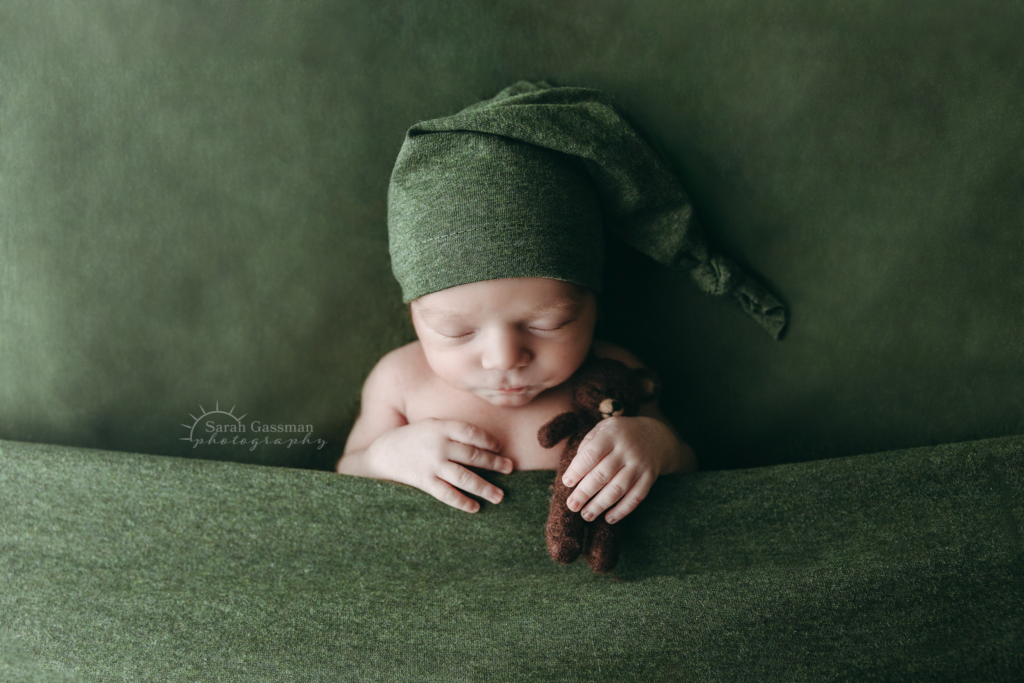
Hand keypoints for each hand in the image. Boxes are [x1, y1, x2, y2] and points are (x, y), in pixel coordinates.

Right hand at [367, 418, 512, 512]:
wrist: (382, 454)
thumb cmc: (411, 438)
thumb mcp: (430, 425)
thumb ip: (452, 431)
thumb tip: (483, 443)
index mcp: (440, 427)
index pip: (472, 432)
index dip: (489, 440)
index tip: (499, 448)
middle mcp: (438, 445)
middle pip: (473, 455)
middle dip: (495, 463)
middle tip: (510, 469)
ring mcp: (432, 464)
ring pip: (465, 477)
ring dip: (485, 487)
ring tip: (499, 496)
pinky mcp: (424, 482)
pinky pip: (447, 494)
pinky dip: (463, 502)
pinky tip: (475, 508)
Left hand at [560, 416, 681, 524]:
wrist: (658, 436)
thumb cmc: (621, 434)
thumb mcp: (604, 428)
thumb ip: (588, 445)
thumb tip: (575, 471)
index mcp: (612, 434)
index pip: (591, 454)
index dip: (577, 470)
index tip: (567, 482)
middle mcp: (627, 449)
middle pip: (602, 474)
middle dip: (584, 493)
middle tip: (572, 506)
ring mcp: (640, 464)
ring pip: (618, 489)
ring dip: (600, 505)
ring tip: (586, 515)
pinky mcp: (650, 477)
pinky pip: (636, 497)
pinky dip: (622, 511)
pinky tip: (609, 519)